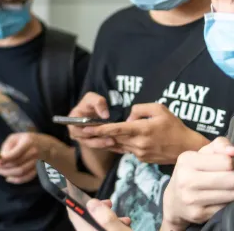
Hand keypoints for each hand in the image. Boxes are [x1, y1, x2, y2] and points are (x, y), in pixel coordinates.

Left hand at [0, 132, 47, 183]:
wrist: (46, 146)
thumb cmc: (27, 140)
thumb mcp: (16, 137)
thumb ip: (7, 147)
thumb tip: (1, 158)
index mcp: (28, 142)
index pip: (15, 154)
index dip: (4, 160)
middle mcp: (34, 152)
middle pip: (17, 164)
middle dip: (4, 168)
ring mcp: (37, 162)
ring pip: (21, 172)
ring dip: (8, 174)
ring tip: (1, 172)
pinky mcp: (38, 170)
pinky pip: (26, 177)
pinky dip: (16, 180)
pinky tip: (9, 178)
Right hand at [68, 92, 114, 149]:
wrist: (92, 114)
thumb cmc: (90, 105)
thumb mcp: (92, 98)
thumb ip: (98, 102)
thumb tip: (105, 116)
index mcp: (72, 120)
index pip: (76, 127)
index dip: (86, 130)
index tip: (98, 129)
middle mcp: (75, 132)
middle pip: (85, 138)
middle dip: (97, 139)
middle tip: (110, 139)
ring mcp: (82, 139)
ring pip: (92, 144)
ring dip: (102, 144)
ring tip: (114, 142)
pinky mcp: (91, 144)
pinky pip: (99, 147)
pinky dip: (108, 147)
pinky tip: (117, 147)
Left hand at [70, 199, 130, 230]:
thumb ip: (107, 219)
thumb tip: (92, 203)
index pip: (74, 216)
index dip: (73, 201)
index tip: (76, 188)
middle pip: (86, 221)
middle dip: (97, 210)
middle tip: (110, 202)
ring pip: (97, 227)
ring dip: (108, 219)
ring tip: (124, 218)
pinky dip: (113, 228)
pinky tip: (126, 226)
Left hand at [83, 103, 207, 163]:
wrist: (187, 148)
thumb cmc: (174, 126)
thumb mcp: (159, 109)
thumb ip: (140, 109)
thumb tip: (127, 118)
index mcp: (142, 129)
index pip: (117, 129)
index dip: (100, 129)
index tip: (85, 128)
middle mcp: (139, 143)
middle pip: (113, 138)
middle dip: (96, 134)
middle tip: (80, 130)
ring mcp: (139, 153)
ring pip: (117, 144)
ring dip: (104, 140)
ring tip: (89, 135)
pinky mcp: (141, 159)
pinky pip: (125, 149)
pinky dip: (117, 144)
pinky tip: (108, 140)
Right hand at [162, 137, 233, 229]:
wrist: (174, 201)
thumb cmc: (191, 173)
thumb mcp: (200, 155)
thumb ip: (219, 146)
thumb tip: (233, 151)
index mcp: (187, 160)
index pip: (226, 161)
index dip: (233, 163)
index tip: (229, 166)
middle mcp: (186, 179)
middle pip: (231, 179)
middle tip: (229, 179)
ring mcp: (191, 198)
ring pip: (231, 194)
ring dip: (233, 191)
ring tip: (225, 188)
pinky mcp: (198, 213)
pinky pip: (225, 207)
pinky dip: (226, 202)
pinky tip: (219, 199)